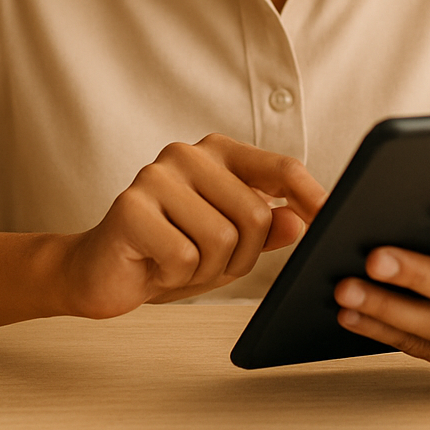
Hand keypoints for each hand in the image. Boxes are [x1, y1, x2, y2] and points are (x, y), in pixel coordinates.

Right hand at [61, 134, 325, 318]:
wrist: (99, 272)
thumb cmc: (168, 253)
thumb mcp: (228, 245)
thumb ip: (264, 229)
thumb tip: (300, 219)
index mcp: (218, 154)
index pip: (281, 167)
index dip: (311, 195)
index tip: (330, 220)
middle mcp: (188, 154)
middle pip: (255, 214)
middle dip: (240, 256)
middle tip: (206, 262)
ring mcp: (157, 176)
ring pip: (222, 239)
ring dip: (206, 269)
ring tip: (178, 262)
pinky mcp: (131, 206)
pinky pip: (185, 256)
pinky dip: (176, 275)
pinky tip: (154, 264)